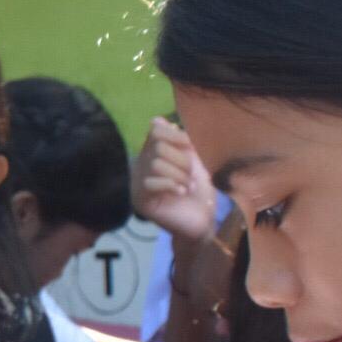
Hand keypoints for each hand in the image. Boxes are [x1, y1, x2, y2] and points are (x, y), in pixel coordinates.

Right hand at [132, 119, 217, 243]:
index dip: (174, 135)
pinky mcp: (140, 200)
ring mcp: (139, 183)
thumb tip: (158, 120)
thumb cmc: (200, 191)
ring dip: (179, 175)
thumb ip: (181, 141)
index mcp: (156, 153)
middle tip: (191, 176)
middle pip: (158, 147)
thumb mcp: (195, 161)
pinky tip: (181, 193)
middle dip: (181, 160)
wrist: (202, 221)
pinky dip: (171, 185)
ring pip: (156, 164)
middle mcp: (143, 165)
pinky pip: (151, 182)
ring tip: (188, 187)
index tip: (190, 147)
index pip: (155, 131)